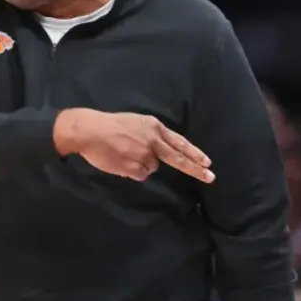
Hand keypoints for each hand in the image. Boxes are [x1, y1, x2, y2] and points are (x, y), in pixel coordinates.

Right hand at [54, 108, 213, 183]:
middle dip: (195, 169)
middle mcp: (153, 141)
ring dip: (142, 164)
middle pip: (178, 158)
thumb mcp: (137, 123)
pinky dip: (132, 171)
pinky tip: (121, 161)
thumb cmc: (111, 125)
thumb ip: (151, 136)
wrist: (89, 130)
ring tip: (124, 153)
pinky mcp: (134, 168)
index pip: (179, 142)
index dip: (194, 153)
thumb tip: (158, 154)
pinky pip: (140, 174)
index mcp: (154, 127)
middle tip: (210, 177)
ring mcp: (144, 155)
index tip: (207, 162)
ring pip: (152, 167)